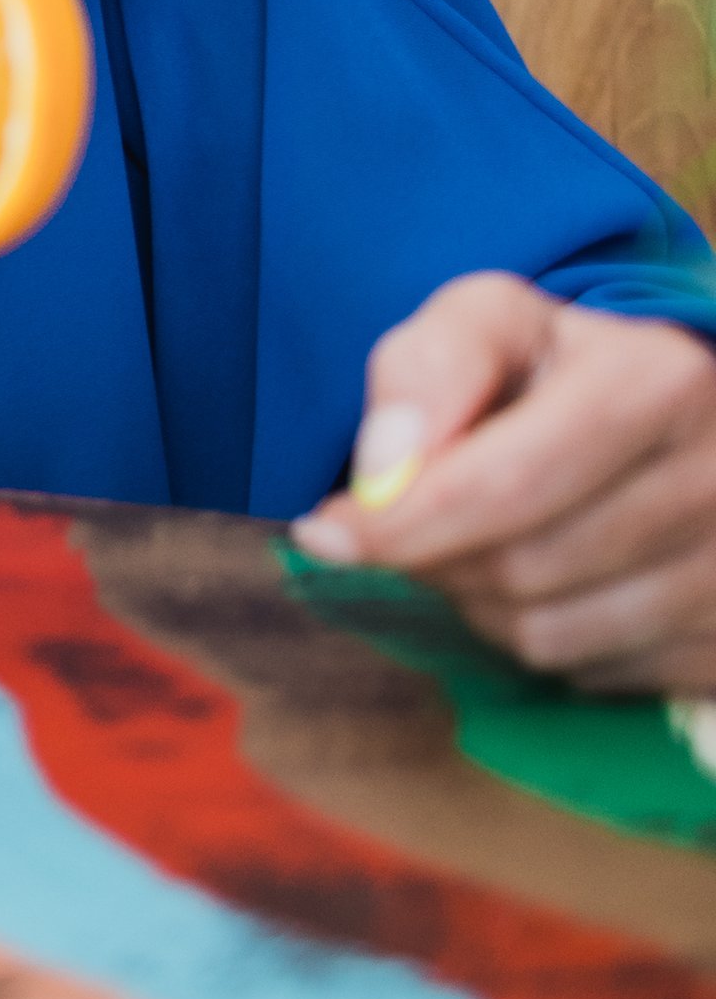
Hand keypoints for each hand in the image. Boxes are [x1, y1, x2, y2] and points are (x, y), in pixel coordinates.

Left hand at [291, 274, 715, 692]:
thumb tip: (383, 470)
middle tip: (405, 529)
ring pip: (550, 635)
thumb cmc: (559, 368)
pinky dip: (541, 639)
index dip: (399, 521)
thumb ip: (425, 369)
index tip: (325, 532)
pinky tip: (547, 582)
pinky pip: (594, 675)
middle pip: (519, 567)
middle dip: (433, 556)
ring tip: (480, 545)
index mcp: (659, 381)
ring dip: (479, 603)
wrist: (672, 419)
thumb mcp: (490, 323)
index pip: (505, 485)